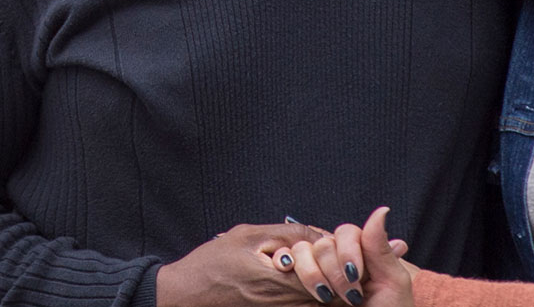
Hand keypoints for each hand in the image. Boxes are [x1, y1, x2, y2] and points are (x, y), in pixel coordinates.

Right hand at [156, 223, 328, 306]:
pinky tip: (313, 282)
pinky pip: (308, 306)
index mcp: (281, 279)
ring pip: (326, 302)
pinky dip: (316, 294)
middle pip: (335, 292)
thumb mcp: (249, 235)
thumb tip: (321, 233)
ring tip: (329, 268)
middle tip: (342, 258)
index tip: (344, 246)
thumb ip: (289, 233)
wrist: (189, 295)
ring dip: (333, 285)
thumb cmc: (212, 265)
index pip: (333, 274)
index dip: (344, 259)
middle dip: (343, 273)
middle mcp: (287, 302)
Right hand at [267, 216, 409, 305]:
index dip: (348, 250)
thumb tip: (381, 210)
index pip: (345, 233)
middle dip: (334, 270)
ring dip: (314, 274)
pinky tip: (309, 288)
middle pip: (321, 243)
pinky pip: (285, 266)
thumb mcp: (391, 282)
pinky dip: (290, 270)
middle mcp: (337, 261)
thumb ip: (379, 246)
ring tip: (327, 297)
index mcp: (361, 255)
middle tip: (350, 296)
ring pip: (301, 252)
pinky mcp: (299, 287)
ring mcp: (318, 274)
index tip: (357, 275)